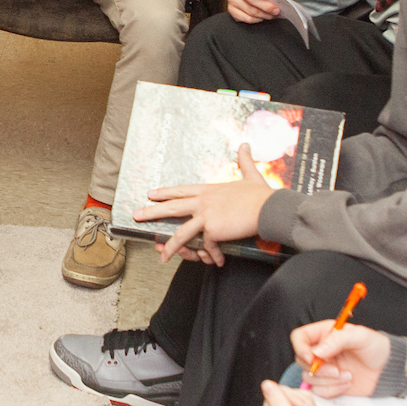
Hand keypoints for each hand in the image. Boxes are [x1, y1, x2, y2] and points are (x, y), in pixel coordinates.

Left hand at [142, 144, 275, 263]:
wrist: (269, 208)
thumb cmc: (261, 195)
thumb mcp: (250, 174)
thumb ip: (244, 160)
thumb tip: (245, 144)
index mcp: (209, 190)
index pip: (181, 190)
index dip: (165, 193)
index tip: (151, 193)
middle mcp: (203, 202)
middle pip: (172, 207)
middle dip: (152, 211)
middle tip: (137, 215)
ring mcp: (206, 216)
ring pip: (181, 233)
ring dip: (170, 246)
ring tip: (161, 256)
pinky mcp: (213, 230)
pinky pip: (208, 246)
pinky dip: (213, 256)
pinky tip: (218, 262)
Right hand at [290, 321, 390, 398]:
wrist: (388, 370)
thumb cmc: (377, 348)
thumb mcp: (361, 336)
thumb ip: (338, 339)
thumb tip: (317, 351)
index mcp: (325, 334)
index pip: (299, 337)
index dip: (300, 348)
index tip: (312, 357)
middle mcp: (320, 351)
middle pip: (301, 360)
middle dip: (319, 369)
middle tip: (337, 370)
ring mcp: (324, 369)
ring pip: (309, 378)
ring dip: (329, 380)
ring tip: (348, 375)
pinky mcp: (328, 385)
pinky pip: (319, 391)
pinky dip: (333, 389)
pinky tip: (347, 383)